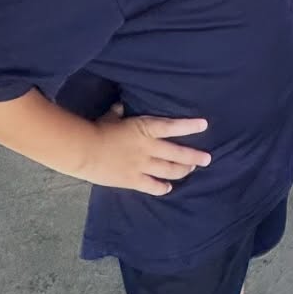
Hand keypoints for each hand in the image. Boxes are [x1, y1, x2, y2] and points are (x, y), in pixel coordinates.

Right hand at [85, 106, 209, 195]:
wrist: (84, 150)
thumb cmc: (98, 129)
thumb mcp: (111, 116)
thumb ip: (119, 112)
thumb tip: (120, 105)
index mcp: (145, 128)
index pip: (173, 126)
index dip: (190, 126)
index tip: (205, 125)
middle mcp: (148, 148)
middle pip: (177, 153)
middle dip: (194, 157)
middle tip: (207, 159)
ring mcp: (142, 165)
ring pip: (169, 170)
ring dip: (182, 171)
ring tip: (192, 170)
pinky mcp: (133, 180)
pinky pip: (152, 186)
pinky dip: (162, 187)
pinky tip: (168, 188)